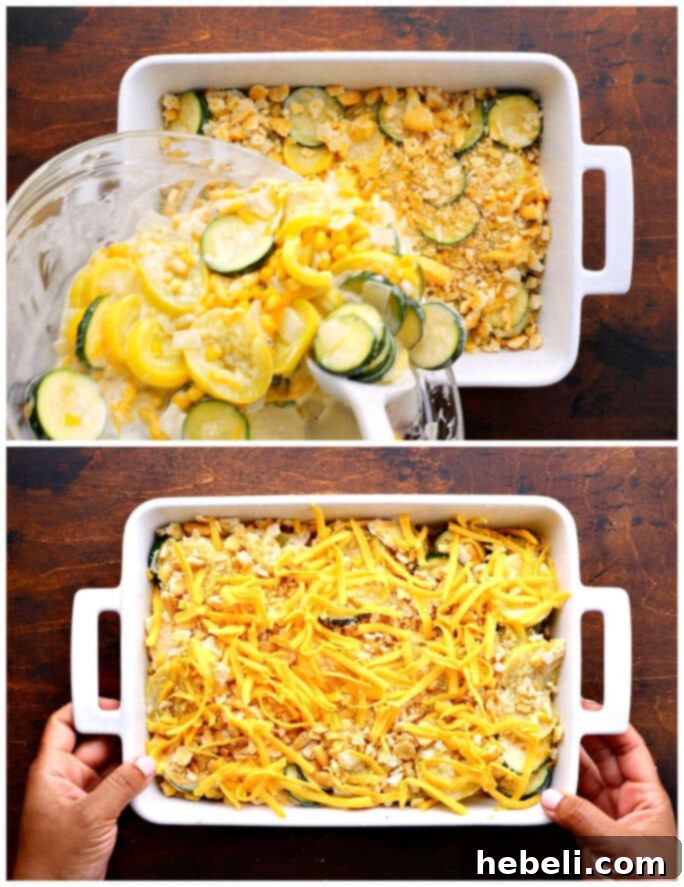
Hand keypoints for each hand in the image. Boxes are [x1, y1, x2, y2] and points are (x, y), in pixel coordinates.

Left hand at [14, 700, 155, 879]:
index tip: (115, 702)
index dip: (87, 709)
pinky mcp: (95, 814)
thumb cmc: (54, 862)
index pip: (64, 725)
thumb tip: (145, 761)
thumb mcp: (90, 818)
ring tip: (153, 749)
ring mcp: (81, 797)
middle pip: (95, 742)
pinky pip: (117, 786)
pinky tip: (150, 775)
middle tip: (146, 727)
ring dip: (129, 759)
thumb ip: (121, 786)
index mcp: (51, 771)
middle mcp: (65, 779)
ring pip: (109, 765)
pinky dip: (132, 780)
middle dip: (120, 735)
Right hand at [541, 700, 675, 836]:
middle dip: (580, 740)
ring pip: (582, 781)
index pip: (630, 749)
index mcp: (649, 799)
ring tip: (544, 748)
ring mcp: (606, 820)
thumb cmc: (648, 884)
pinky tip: (541, 783)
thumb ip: (583, 819)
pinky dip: (554, 793)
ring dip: (563, 766)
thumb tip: (552, 798)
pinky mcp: (587, 837)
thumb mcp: (619, 849)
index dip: (609, 725)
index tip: (586, 708)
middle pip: (601, 760)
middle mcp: (627, 805)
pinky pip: (569, 805)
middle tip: (556, 722)